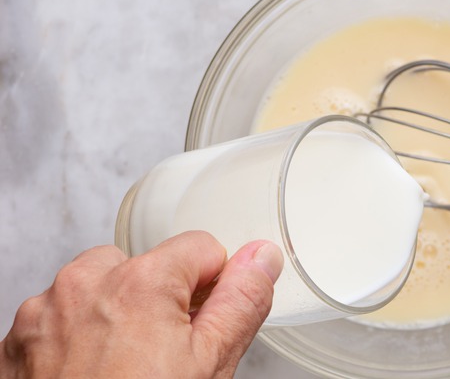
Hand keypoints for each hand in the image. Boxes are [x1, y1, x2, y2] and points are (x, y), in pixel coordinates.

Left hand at [0, 230, 282, 377]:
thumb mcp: (210, 362)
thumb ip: (242, 301)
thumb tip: (261, 259)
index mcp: (140, 281)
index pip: (201, 248)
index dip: (213, 288)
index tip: (203, 324)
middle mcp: (85, 284)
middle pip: (146, 266)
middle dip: (161, 300)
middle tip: (166, 354)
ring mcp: (45, 312)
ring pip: (100, 288)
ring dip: (117, 314)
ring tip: (127, 367)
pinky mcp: (20, 340)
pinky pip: (62, 317)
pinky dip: (79, 336)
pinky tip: (94, 373)